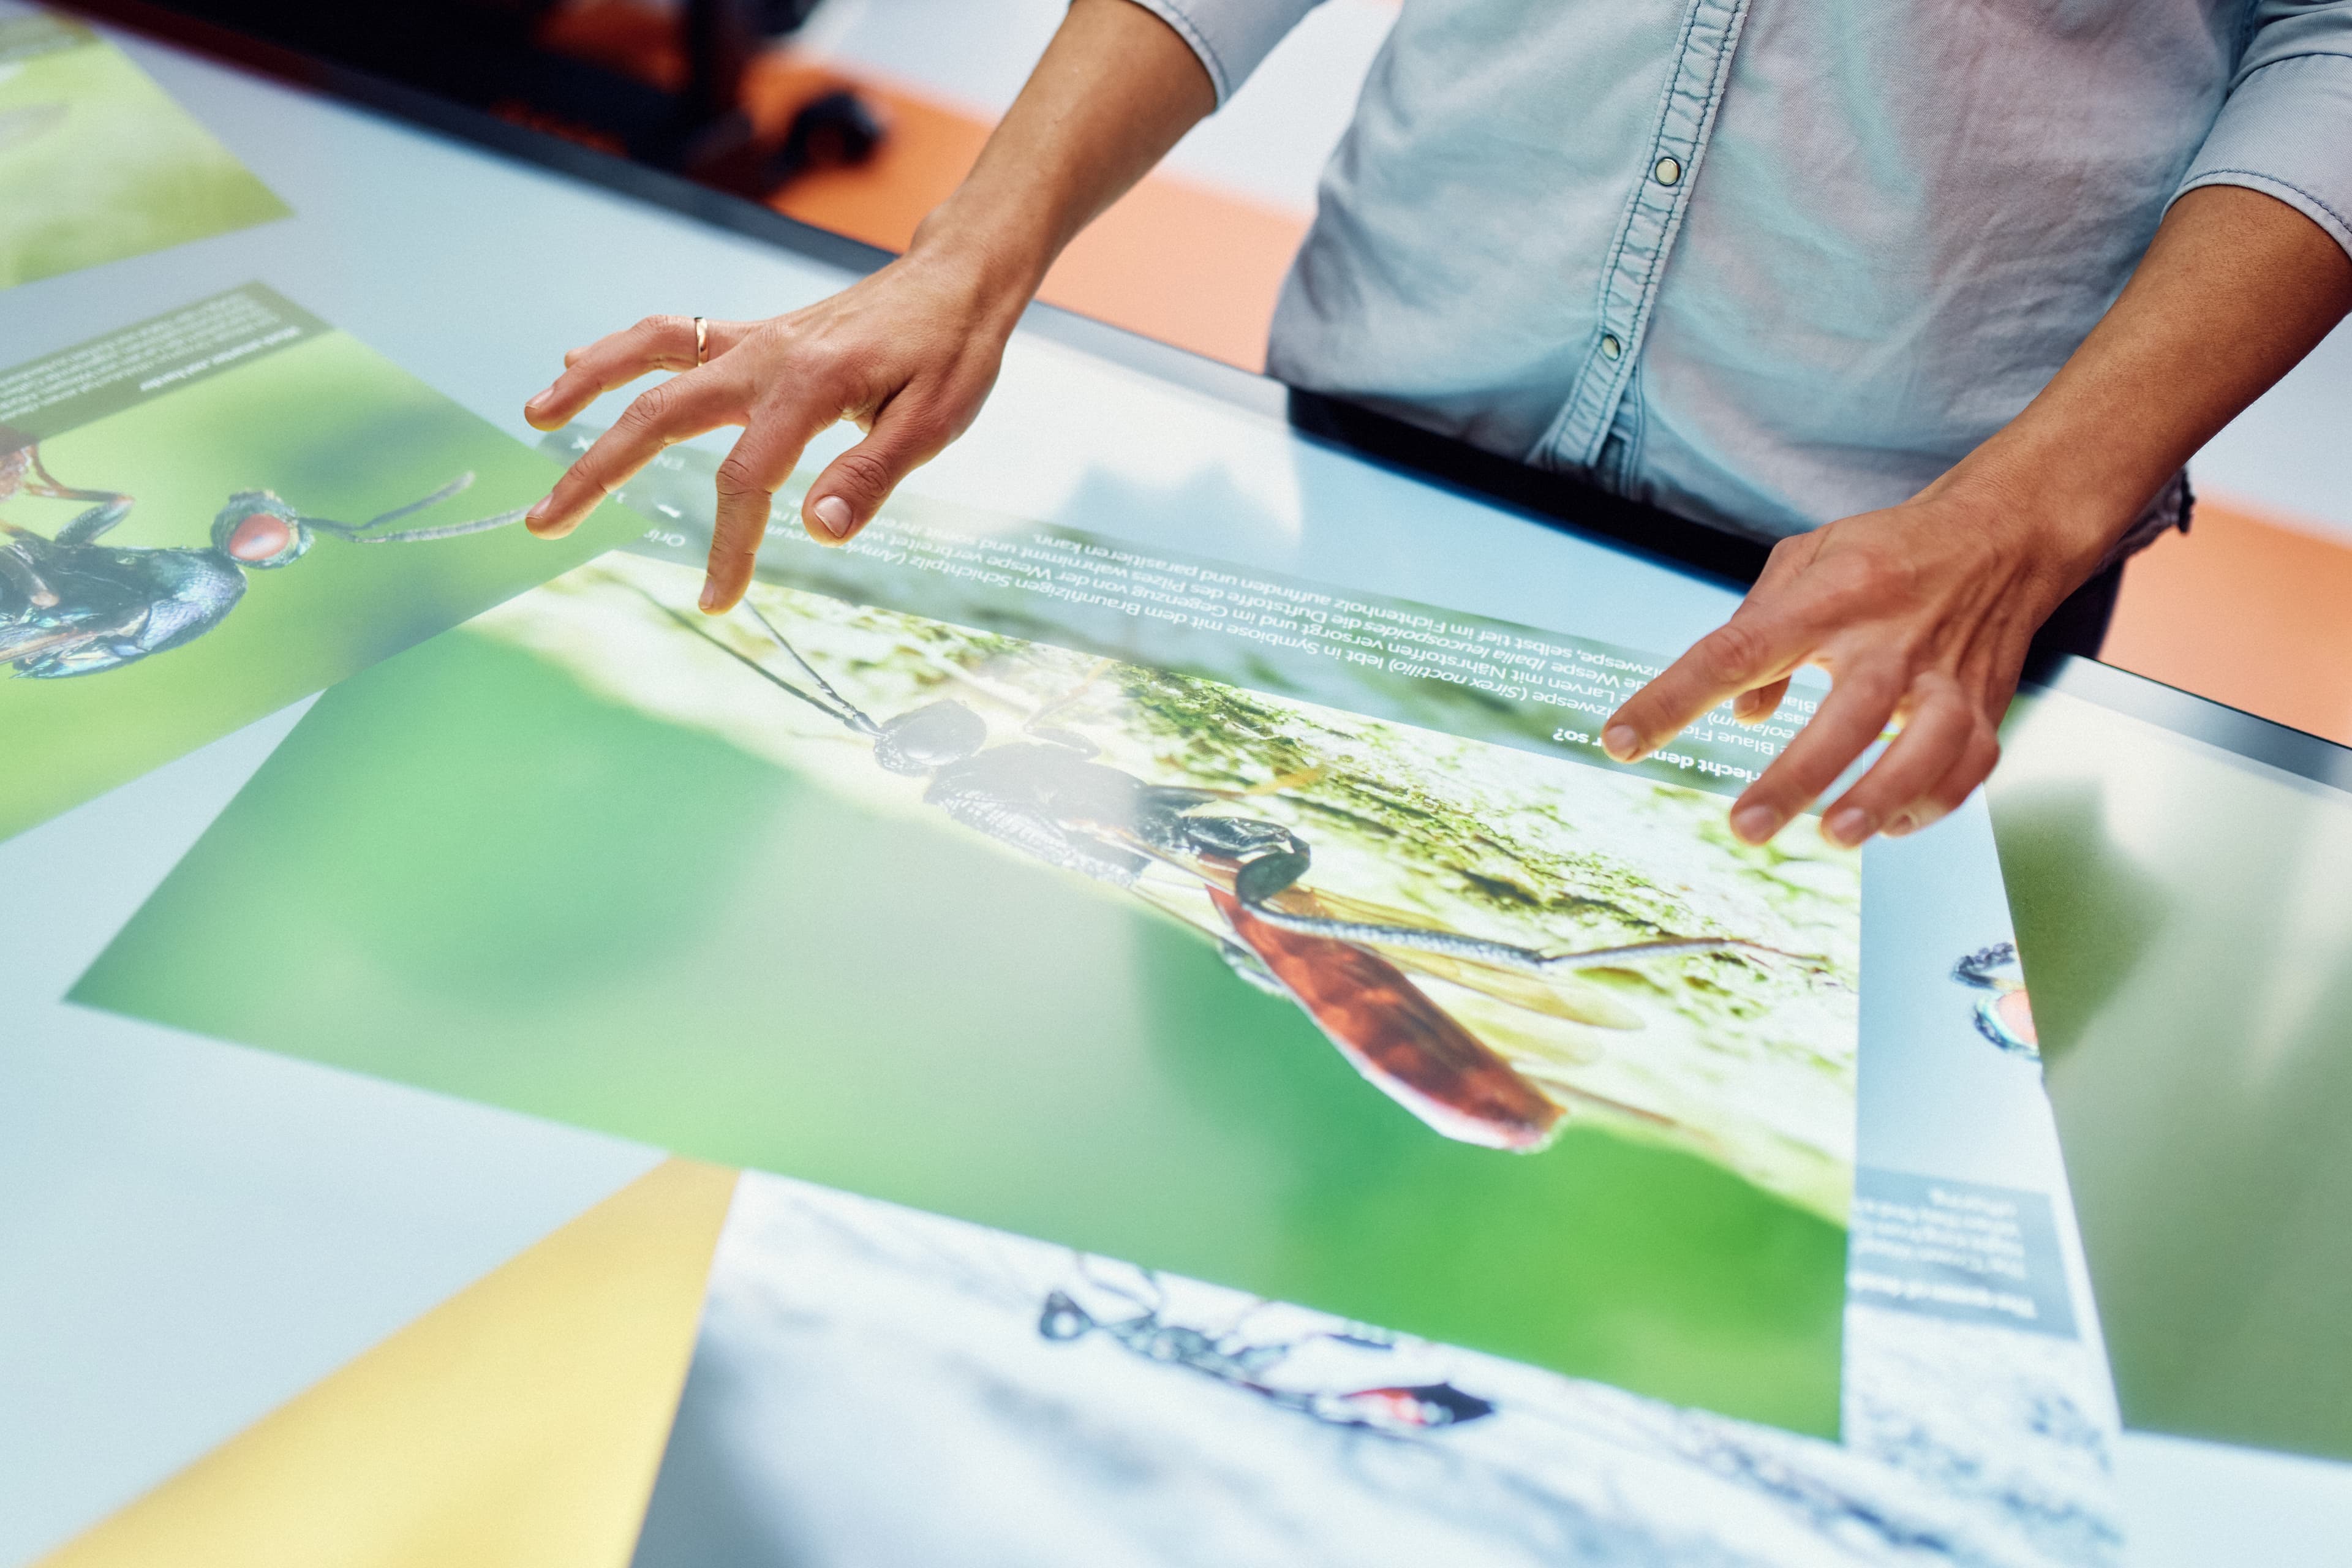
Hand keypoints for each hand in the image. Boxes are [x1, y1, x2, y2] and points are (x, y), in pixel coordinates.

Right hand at [520, 249, 1022, 611]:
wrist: (957, 278)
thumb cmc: (952, 353)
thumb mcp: (935, 421)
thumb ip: (872, 474)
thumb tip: (817, 531)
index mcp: (811, 386)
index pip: (747, 478)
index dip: (728, 544)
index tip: (717, 601)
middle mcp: (767, 356)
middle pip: (660, 413)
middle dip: (596, 471)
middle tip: (544, 522)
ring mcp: (753, 339)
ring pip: (649, 357)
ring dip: (585, 387)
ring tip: (532, 419)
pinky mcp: (752, 334)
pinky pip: (670, 334)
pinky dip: (619, 350)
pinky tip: (578, 364)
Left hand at [1600, 487, 2090, 848]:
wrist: (2004, 532)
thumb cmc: (1886, 551)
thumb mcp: (1808, 559)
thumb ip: (1756, 627)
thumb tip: (1742, 715)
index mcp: (1829, 596)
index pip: (1736, 651)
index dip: (1674, 699)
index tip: (1622, 742)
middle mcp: (1890, 637)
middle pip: (1842, 715)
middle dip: (1795, 777)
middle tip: (1746, 827)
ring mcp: (1945, 675)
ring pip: (1923, 748)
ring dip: (1880, 797)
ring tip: (1834, 837)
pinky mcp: (1986, 703)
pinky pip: (1966, 767)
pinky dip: (1929, 804)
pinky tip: (1888, 827)